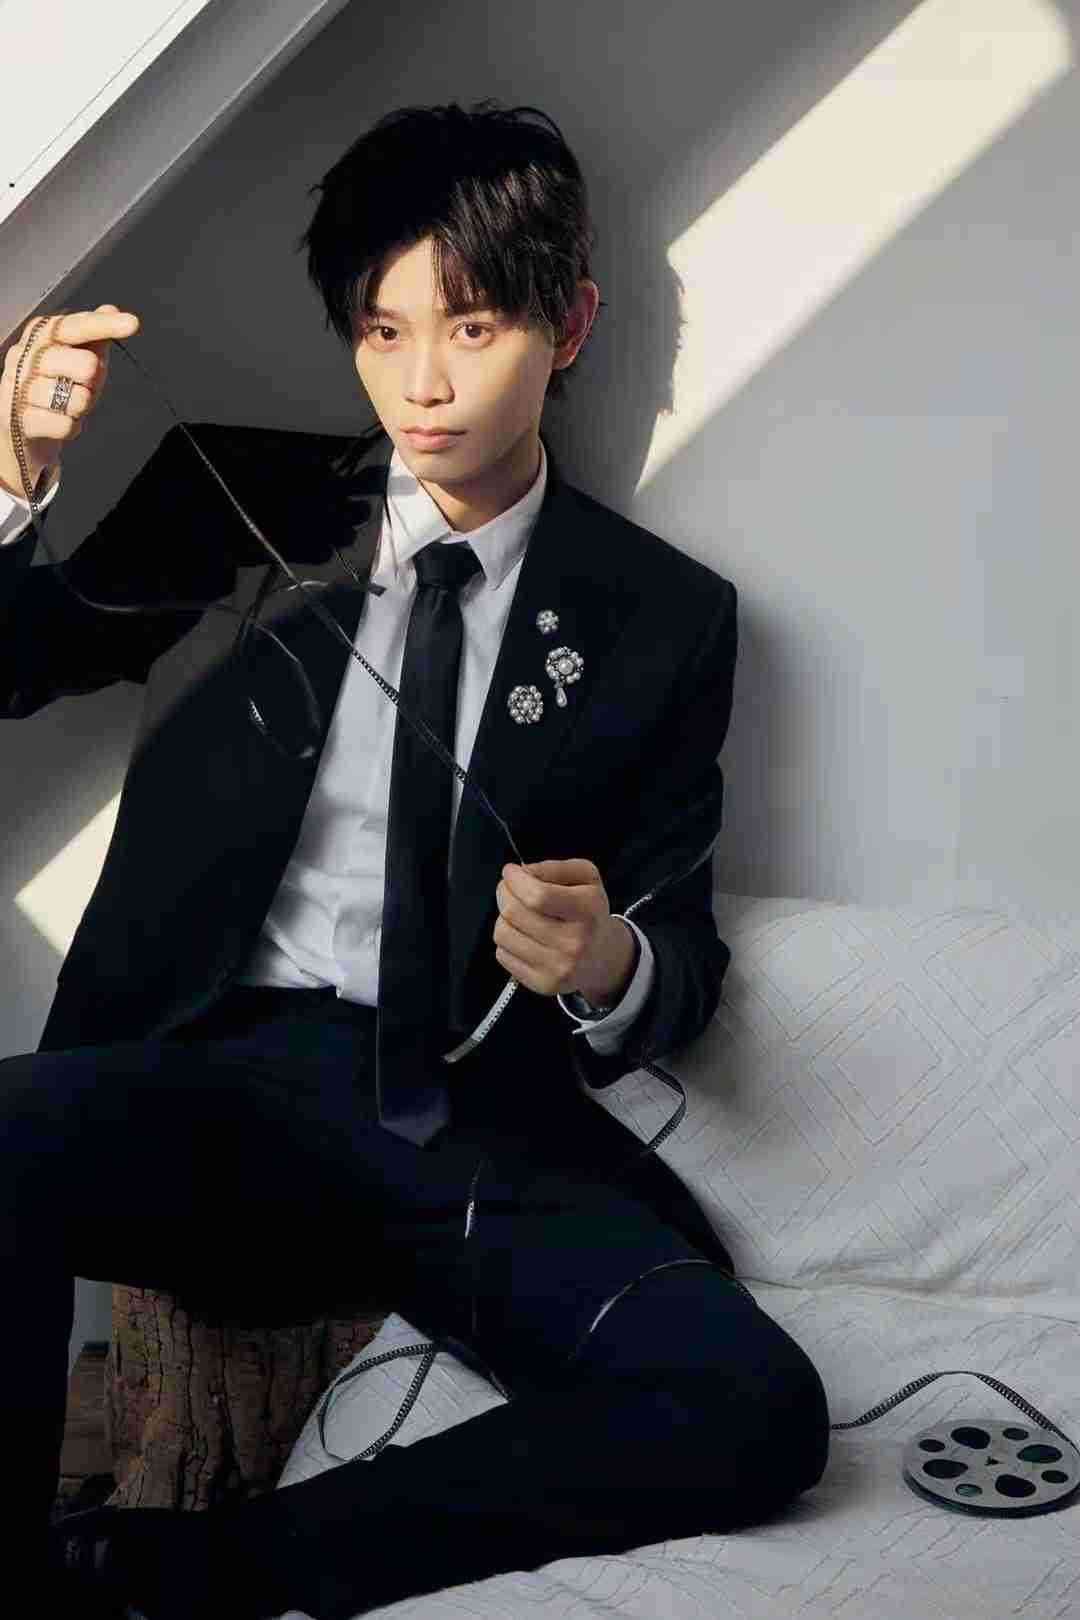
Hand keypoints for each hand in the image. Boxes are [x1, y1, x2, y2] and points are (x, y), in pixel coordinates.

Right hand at [0, 304, 140, 501]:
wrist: (25, 428)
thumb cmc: (55, 388)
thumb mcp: (79, 360)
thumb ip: (94, 338)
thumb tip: (111, 309)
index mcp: (40, 335)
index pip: (74, 326)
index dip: (103, 325)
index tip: (132, 323)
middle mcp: (24, 356)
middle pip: (83, 364)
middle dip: (93, 380)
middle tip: (81, 385)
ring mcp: (18, 388)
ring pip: (76, 399)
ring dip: (81, 406)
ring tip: (68, 405)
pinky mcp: (19, 420)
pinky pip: (64, 425)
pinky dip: (71, 427)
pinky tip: (60, 422)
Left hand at [494, 858, 633, 1001]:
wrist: (602, 956)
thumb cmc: (589, 912)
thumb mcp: (585, 877)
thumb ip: (554, 867)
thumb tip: (523, 872)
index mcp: (587, 910)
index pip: (537, 896)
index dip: (516, 881)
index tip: (511, 872)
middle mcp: (575, 942)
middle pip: (514, 912)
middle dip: (505, 893)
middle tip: (509, 889)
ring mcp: (558, 967)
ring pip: (503, 933)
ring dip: (503, 918)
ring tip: (518, 914)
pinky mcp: (543, 983)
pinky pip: (503, 954)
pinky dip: (507, 941)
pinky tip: (523, 935)